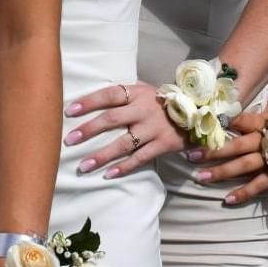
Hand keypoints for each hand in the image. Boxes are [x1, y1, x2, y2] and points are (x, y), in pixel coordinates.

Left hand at [64, 82, 186, 178]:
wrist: (198, 112)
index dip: (88, 102)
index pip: (108, 95)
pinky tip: (109, 174)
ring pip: (123, 143)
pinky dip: (124, 167)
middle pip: (111, 119)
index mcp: (137, 93)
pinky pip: (140, 158)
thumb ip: (125, 96)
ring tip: (84, 165)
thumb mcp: (145, 92)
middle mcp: (143, 110)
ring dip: (102, 155)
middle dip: (88, 130)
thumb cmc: (164, 103)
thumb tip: (94, 102)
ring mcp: (153, 129)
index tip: (69, 111)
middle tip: (69, 140)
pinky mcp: (163, 145)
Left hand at [188, 112, 267, 203]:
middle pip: (237, 146)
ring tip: (201, 177)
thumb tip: (224, 108)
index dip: (221, 122)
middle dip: (214, 152)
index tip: (200, 126)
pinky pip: (258, 185)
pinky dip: (244, 193)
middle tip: (192, 157)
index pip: (240, 120)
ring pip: (244, 166)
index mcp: (262, 123)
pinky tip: (228, 200)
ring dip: (222, 172)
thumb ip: (251, 112)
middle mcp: (265, 141)